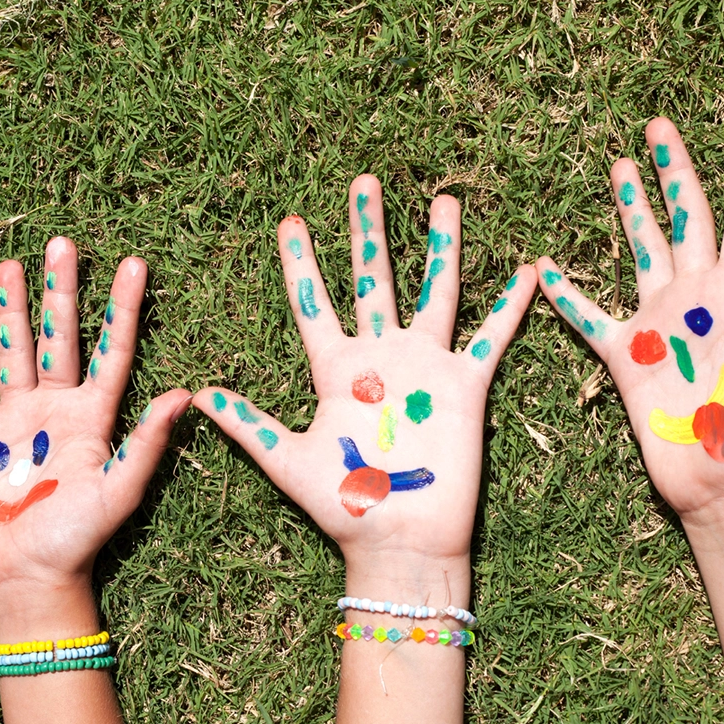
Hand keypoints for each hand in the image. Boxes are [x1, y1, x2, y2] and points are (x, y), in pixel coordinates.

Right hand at [0, 238, 190, 602]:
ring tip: (9, 264)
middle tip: (63, 242)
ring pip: (12, 352)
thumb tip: (184, 394)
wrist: (27, 578)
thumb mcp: (118, 491)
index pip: (112, 350)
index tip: (135, 263)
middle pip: (59, 337)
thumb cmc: (79, 540)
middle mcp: (55, 410)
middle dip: (61, 291)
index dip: (123, 308)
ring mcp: (14, 422)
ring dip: (10, 310)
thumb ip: (145, 442)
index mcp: (92, 418)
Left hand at [193, 175, 536, 571]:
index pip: (314, 303)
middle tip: (364, 181)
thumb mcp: (287, 461)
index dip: (301, 262)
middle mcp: (380, 358)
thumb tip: (197, 393)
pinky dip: (509, 307)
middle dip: (367, 230)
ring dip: (439, 246)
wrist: (400, 542)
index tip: (290, 220)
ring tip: (442, 199)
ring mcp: (424, 368)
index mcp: (336, 370)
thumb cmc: (344, 507)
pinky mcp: (464, 388)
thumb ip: (248, 424)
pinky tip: (526, 270)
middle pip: (372, 278)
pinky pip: (490, 339)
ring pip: (433, 291)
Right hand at [536, 118, 723, 522]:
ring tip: (619, 167)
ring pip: (642, 252)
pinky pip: (589, 319)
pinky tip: (546, 268)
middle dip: (675, 173)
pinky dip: (567, 295)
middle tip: (659, 127)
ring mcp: (659, 328)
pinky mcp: (625, 360)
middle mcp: (697, 303)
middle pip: (686, 222)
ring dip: (631, 211)